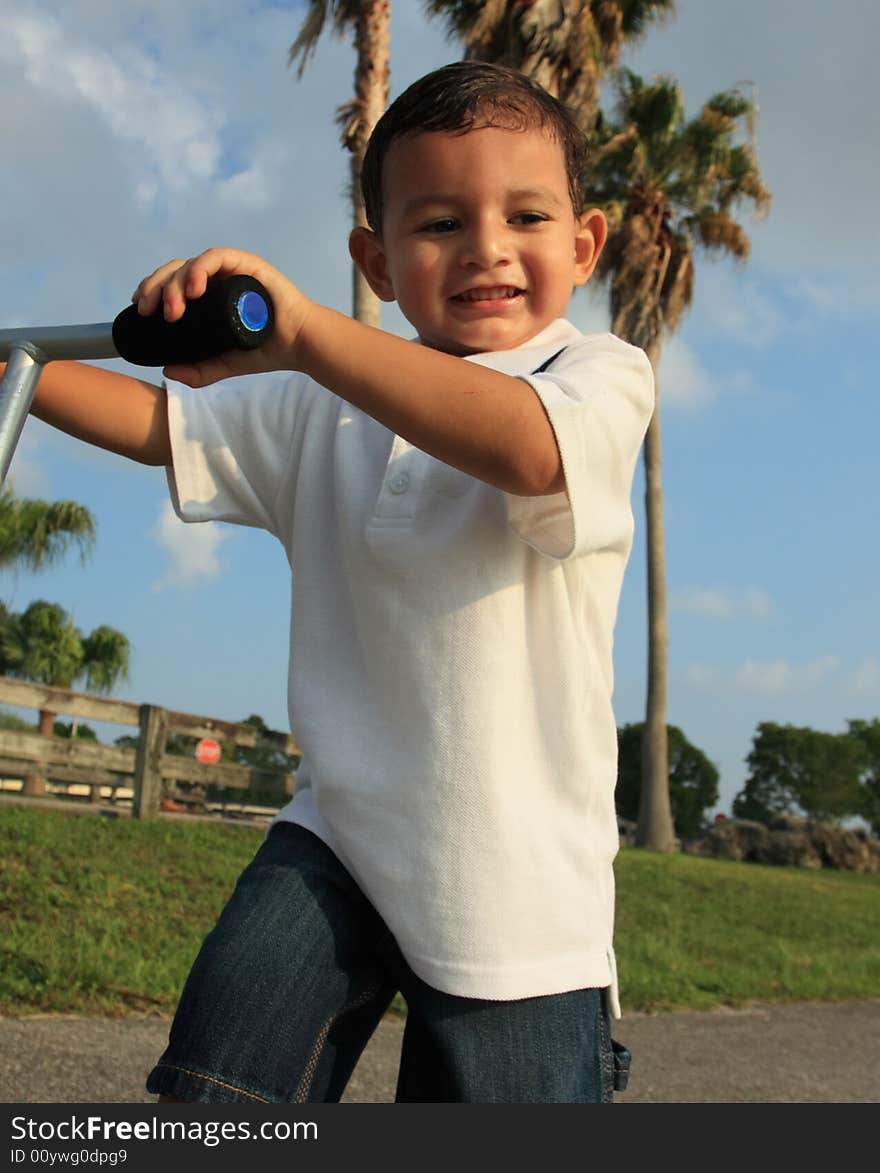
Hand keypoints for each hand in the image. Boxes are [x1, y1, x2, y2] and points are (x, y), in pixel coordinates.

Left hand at [132, 248, 313, 385]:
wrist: (298, 345)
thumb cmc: (265, 350)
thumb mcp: (224, 364)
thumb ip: (198, 371)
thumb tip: (167, 371)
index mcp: (207, 295)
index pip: (171, 283)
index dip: (152, 290)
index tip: (140, 309)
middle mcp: (215, 278)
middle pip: (174, 271)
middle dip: (155, 288)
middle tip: (148, 311)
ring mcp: (230, 269)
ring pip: (189, 264)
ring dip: (174, 284)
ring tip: (172, 310)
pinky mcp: (246, 264)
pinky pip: (215, 258)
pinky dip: (199, 269)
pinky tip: (193, 289)